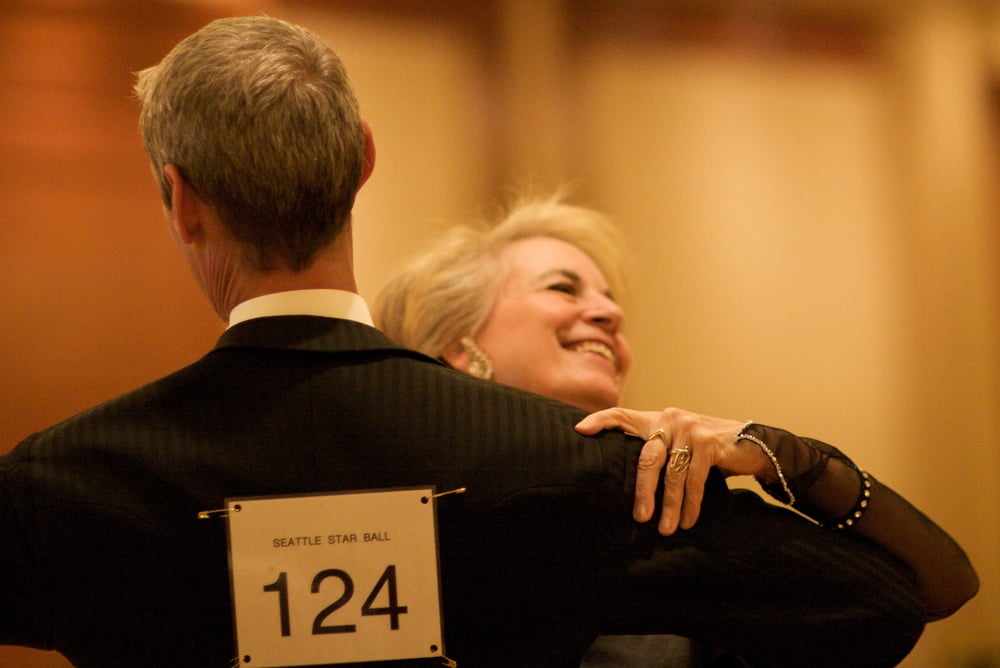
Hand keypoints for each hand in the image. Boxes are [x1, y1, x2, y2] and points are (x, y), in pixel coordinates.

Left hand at [576, 407, 769, 534]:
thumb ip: (658, 451)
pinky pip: (695, 480)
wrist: (753, 443)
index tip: (579, 430)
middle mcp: (671, 418)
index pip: (623, 415)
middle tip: (639, 517)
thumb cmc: (709, 449)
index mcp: (658, 419)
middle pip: (647, 458)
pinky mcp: (709, 442)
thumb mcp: (680, 445)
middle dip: (644, 492)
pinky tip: (688, 521)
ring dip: (671, 506)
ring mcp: (691, 428)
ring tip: (667, 529)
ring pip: (673, 474)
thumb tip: (626, 482)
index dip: (601, 421)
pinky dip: (692, 504)